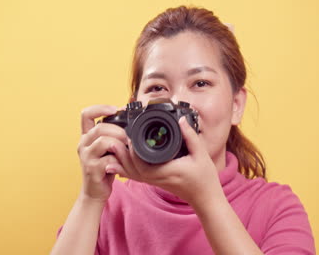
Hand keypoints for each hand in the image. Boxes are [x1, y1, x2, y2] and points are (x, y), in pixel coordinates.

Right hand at [76, 105, 127, 202]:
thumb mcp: (108, 148)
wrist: (95, 191)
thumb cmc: (105, 167)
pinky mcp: (92, 169)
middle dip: (119, 130)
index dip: (100, 108)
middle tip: (129, 137)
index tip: (115, 109)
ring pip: (104, 141)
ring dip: (120, 144)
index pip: (86, 114)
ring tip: (127, 150)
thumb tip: (130, 122)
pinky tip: (122, 164)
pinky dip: (119, 160)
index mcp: (86, 136)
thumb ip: (113, 135)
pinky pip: (109, 159)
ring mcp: (86, 157)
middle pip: (100, 127)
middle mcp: (83, 144)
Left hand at [108, 116, 222, 206]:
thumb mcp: (201, 154)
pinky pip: (136, 176)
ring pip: (131, 174)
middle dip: (121, 155)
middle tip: (114, 139)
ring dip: (120, 162)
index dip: (132, 153)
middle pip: (132, 169)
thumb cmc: (204, 178)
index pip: (142, 165)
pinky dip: (125, 169)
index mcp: (167, 171)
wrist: (205, 197)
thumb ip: (190, 136)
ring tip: (112, 148)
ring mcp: (155, 181)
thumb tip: (181, 120)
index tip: (130, 137)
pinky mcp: (154, 181)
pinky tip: (116, 163)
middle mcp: (157, 178)